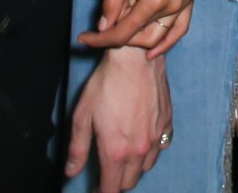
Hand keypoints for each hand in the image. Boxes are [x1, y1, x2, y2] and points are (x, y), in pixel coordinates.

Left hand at [64, 49, 173, 192]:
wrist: (135, 59)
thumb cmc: (106, 85)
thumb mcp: (82, 115)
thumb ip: (77, 148)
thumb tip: (71, 172)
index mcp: (116, 151)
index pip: (110, 188)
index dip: (101, 192)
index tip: (95, 189)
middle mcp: (139, 150)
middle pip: (129, 182)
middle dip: (116, 182)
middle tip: (105, 172)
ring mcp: (155, 137)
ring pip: (146, 167)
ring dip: (134, 168)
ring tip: (122, 156)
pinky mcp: (167, 123)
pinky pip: (160, 148)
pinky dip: (150, 151)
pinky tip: (142, 140)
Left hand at [80, 0, 215, 57]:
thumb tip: (103, 24)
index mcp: (154, 0)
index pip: (122, 32)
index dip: (100, 38)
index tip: (83, 38)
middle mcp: (173, 7)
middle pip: (141, 37)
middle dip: (118, 39)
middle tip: (100, 32)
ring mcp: (185, 3)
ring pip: (162, 36)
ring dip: (141, 42)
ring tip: (122, 40)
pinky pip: (180, 27)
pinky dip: (168, 39)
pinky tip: (157, 43)